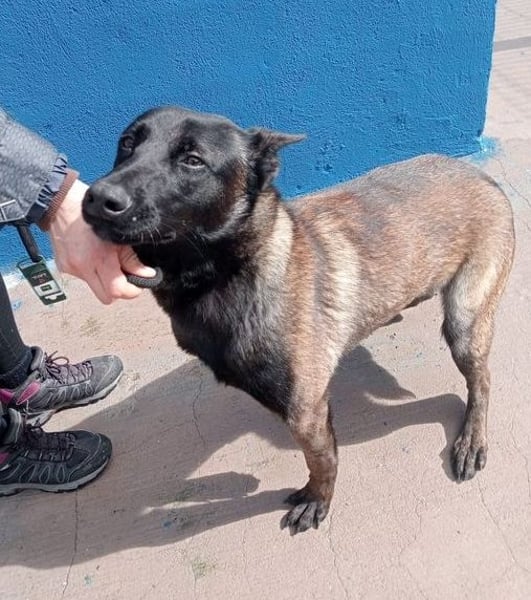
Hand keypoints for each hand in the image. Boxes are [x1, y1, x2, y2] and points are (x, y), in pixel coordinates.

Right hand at [47, 179, 155, 303]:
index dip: (132, 291)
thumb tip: (146, 275)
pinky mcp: (63, 267)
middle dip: (118, 291)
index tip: (139, 284)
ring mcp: (71, 268)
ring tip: (108, 262)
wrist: (60, 204)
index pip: (117, 291)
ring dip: (104, 280)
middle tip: (125, 277)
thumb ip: (131, 259)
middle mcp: (83, 267)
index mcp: (99, 258)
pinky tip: (92, 256)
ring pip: (95, 287)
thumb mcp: (118, 235)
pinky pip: (83, 277)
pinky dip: (91, 271)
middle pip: (106, 297)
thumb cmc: (91, 215)